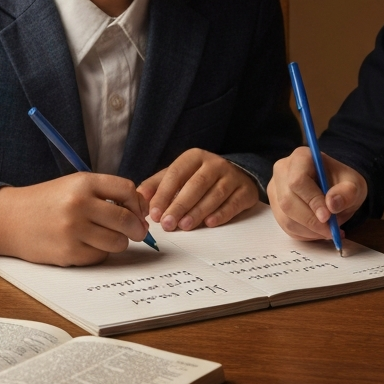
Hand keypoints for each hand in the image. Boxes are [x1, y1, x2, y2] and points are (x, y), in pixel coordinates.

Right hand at [0, 173, 148, 265]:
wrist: (11, 219)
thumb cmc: (49, 201)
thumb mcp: (75, 185)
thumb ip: (107, 193)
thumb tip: (142, 212)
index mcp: (83, 183)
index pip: (127, 190)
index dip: (138, 203)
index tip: (138, 211)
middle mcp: (79, 205)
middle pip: (126, 219)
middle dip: (137, 228)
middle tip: (137, 231)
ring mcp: (73, 230)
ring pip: (117, 242)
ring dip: (119, 242)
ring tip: (108, 236)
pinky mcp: (68, 253)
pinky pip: (100, 256)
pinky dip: (100, 252)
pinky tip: (88, 244)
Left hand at [138, 149, 258, 230]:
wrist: (236, 175)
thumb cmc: (199, 178)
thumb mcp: (178, 176)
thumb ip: (157, 185)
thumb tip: (138, 197)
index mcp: (194, 157)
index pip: (176, 173)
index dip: (164, 193)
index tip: (153, 213)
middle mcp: (215, 163)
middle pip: (196, 184)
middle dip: (180, 205)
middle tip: (167, 224)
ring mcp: (232, 176)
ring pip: (215, 194)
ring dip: (198, 211)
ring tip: (184, 226)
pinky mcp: (246, 190)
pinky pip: (233, 203)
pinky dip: (222, 213)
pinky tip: (209, 223)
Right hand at [267, 146, 365, 240]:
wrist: (336, 188)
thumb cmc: (343, 183)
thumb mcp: (354, 185)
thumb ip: (347, 193)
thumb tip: (332, 204)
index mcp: (301, 157)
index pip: (298, 181)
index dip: (312, 201)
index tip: (328, 216)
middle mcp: (282, 170)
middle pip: (288, 201)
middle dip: (311, 221)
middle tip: (331, 230)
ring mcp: (276, 189)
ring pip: (285, 217)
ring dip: (309, 230)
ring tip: (329, 231)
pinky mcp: (275, 206)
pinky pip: (285, 226)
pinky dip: (304, 234)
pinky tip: (319, 231)